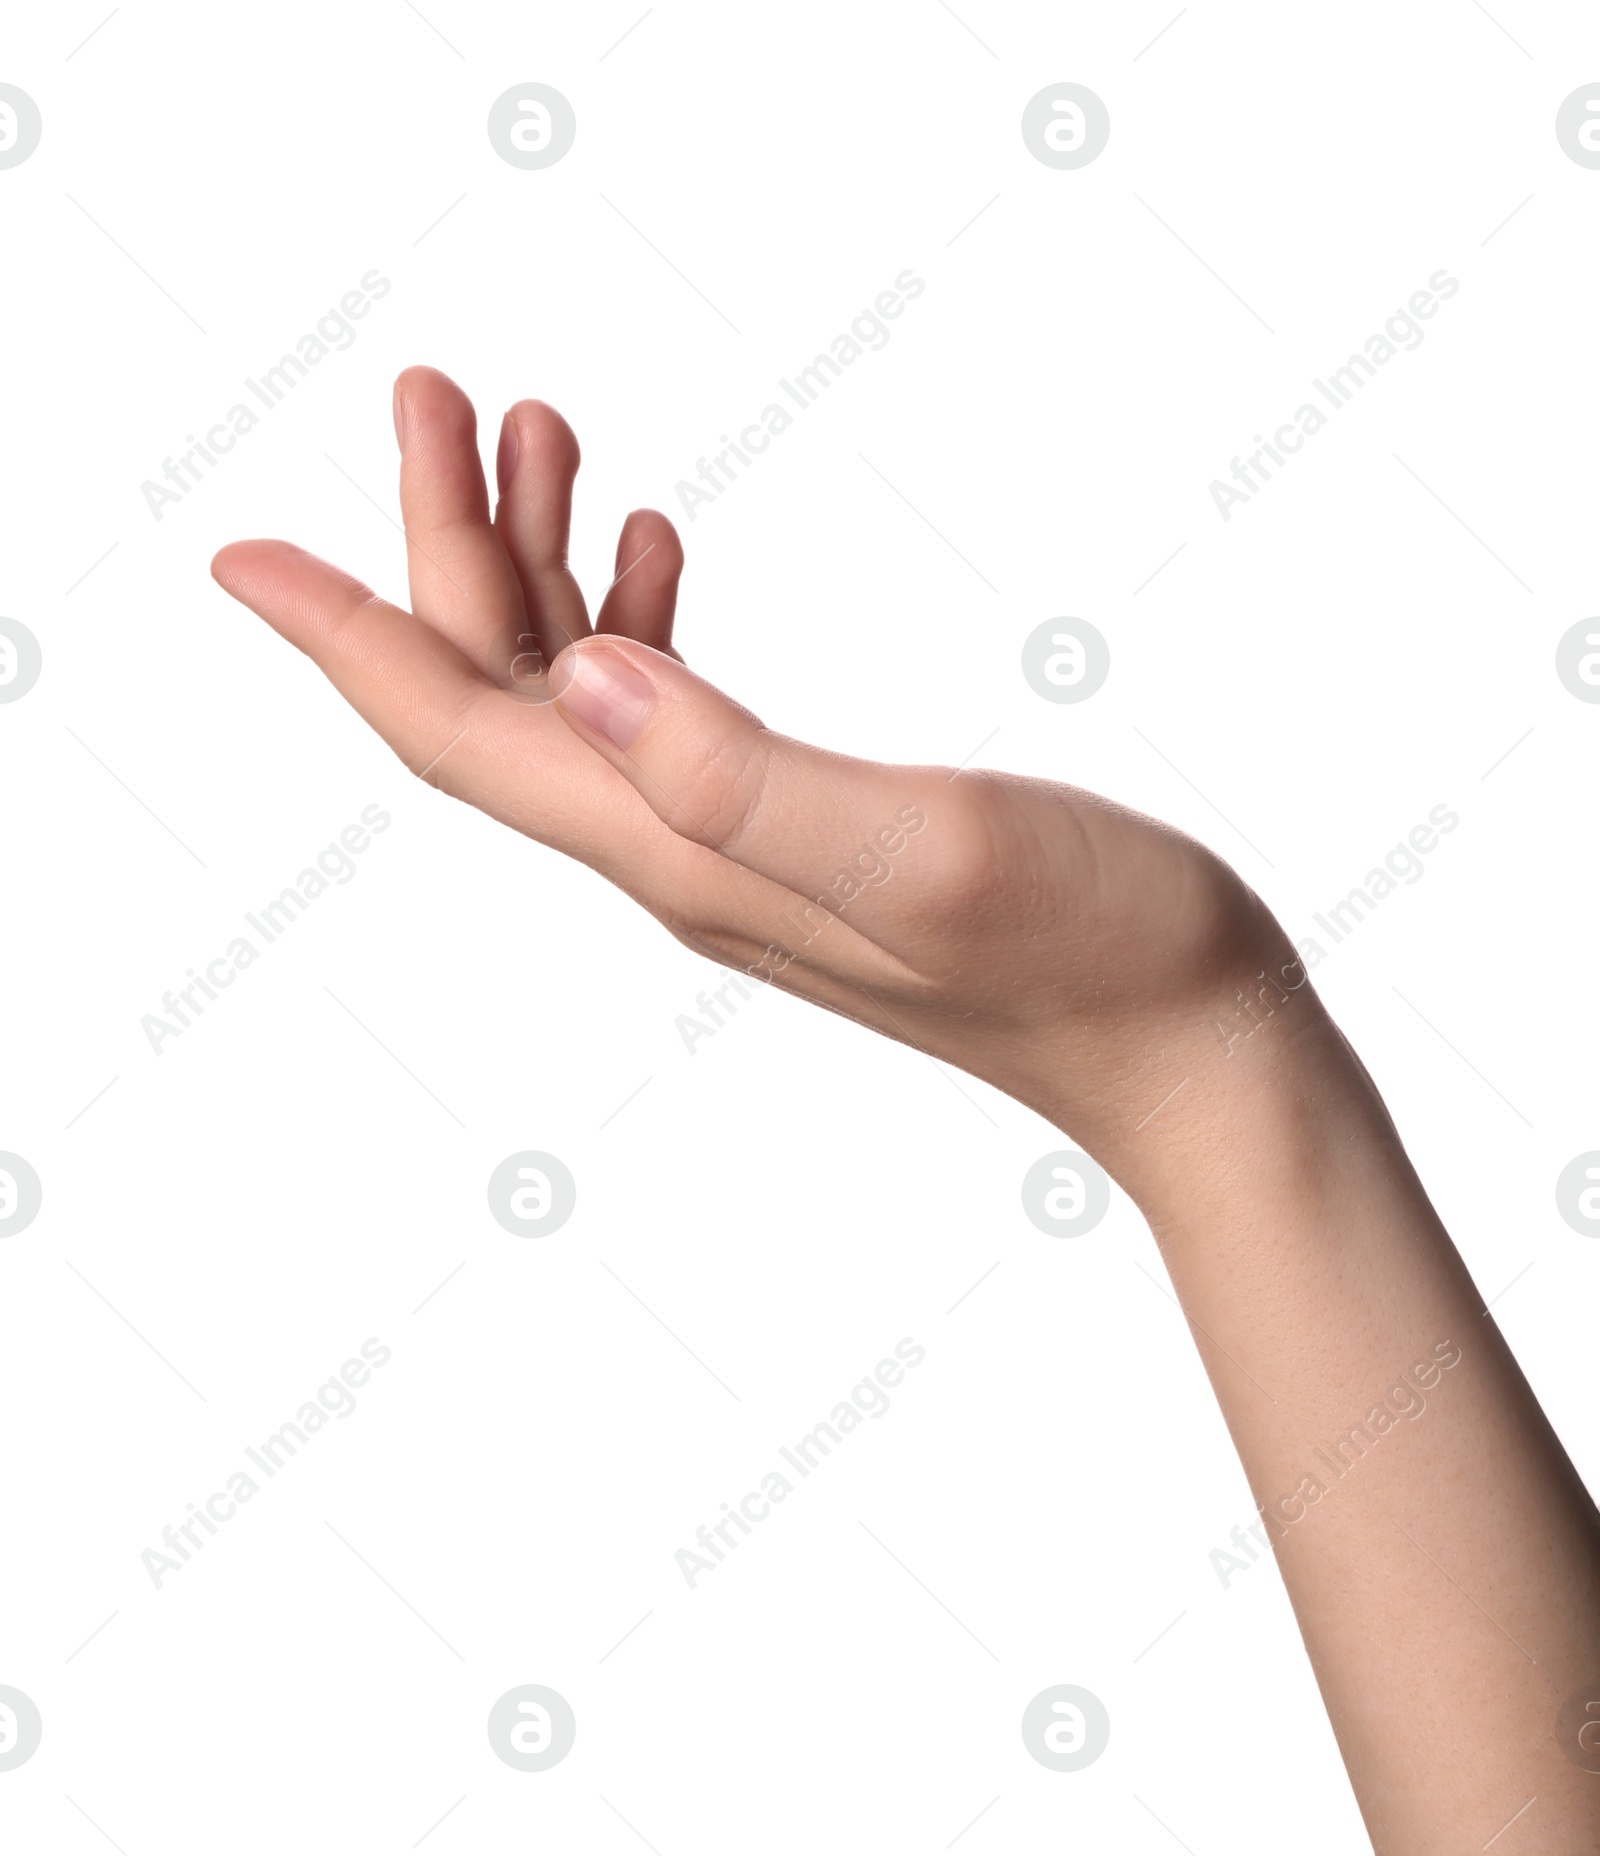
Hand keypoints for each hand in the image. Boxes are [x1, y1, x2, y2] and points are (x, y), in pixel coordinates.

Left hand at [213, 367, 1314, 1201]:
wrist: (1186, 1045)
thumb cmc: (1092, 951)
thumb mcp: (923, 848)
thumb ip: (743, 773)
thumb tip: (584, 671)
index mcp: (683, 851)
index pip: (465, 737)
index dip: (350, 638)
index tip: (245, 552)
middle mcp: (683, 853)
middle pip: (503, 698)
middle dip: (442, 548)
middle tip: (433, 394)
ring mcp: (740, 847)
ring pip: (578, 697)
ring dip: (535, 569)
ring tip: (534, 434)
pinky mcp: (803, 834)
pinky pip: (671, 714)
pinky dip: (638, 621)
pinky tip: (657, 551)